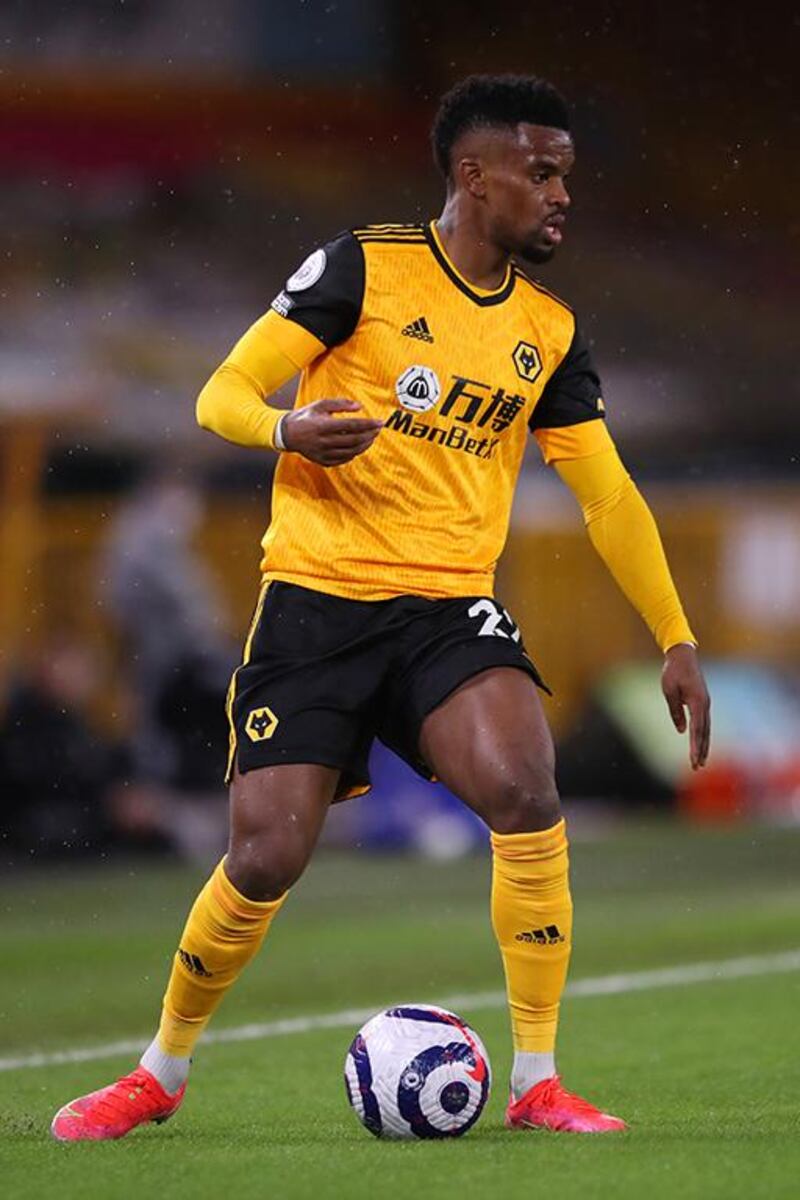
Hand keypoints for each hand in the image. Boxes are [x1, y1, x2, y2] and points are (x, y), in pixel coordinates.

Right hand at [282, 398, 383, 465]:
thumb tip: (359, 407)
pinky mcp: (323, 461)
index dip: (368, 424)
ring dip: (364, 445)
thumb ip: (340, 404)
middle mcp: (324, 442)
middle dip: (369, 435)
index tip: (380, 422)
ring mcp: (323, 453)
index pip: (352, 425)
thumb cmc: (306, 416)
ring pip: (351, 452)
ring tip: (371, 438)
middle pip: (354, 440)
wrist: (287, 434)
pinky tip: (358, 447)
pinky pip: (343, 460)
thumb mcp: (320, 405)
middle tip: (378, 429)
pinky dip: (353, 454)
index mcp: (323, 426)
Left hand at [661, 644, 710, 769]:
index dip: (695, 746)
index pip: (697, 729)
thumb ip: (675, 711)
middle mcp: (704, 704)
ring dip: (703, 744)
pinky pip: (703, 722)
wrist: (683, 656)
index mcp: (697, 702)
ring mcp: (705, 703)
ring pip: (705, 728)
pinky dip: (702, 734)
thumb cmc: (673, 672)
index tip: (693, 760)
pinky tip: (699, 744)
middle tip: (697, 767)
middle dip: (701, 750)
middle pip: (704, 732)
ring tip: (700, 761)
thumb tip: (681, 730)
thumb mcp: (669, 691)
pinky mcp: (702, 702)